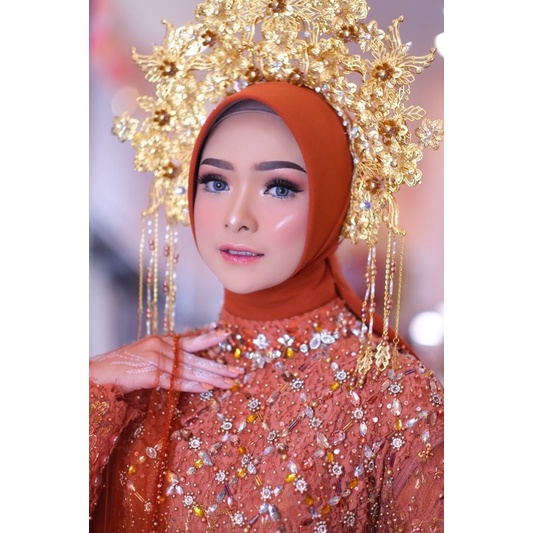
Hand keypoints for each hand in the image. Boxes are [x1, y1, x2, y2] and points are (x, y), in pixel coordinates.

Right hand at [89, 331, 242, 393]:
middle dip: (218, 366)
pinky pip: (177, 381)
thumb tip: (185, 370)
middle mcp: (162, 347)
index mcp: (161, 342)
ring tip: (229, 383)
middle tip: (238, 371)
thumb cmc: (121, 369)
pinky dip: (192, 385)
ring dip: (212, 378)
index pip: (190, 340)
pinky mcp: (151, 374)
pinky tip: (207, 388)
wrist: (98, 374)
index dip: (208, 339)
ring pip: (191, 370)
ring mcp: (157, 359)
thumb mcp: (145, 358)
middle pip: (196, 358)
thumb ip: (164, 361)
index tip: (226, 336)